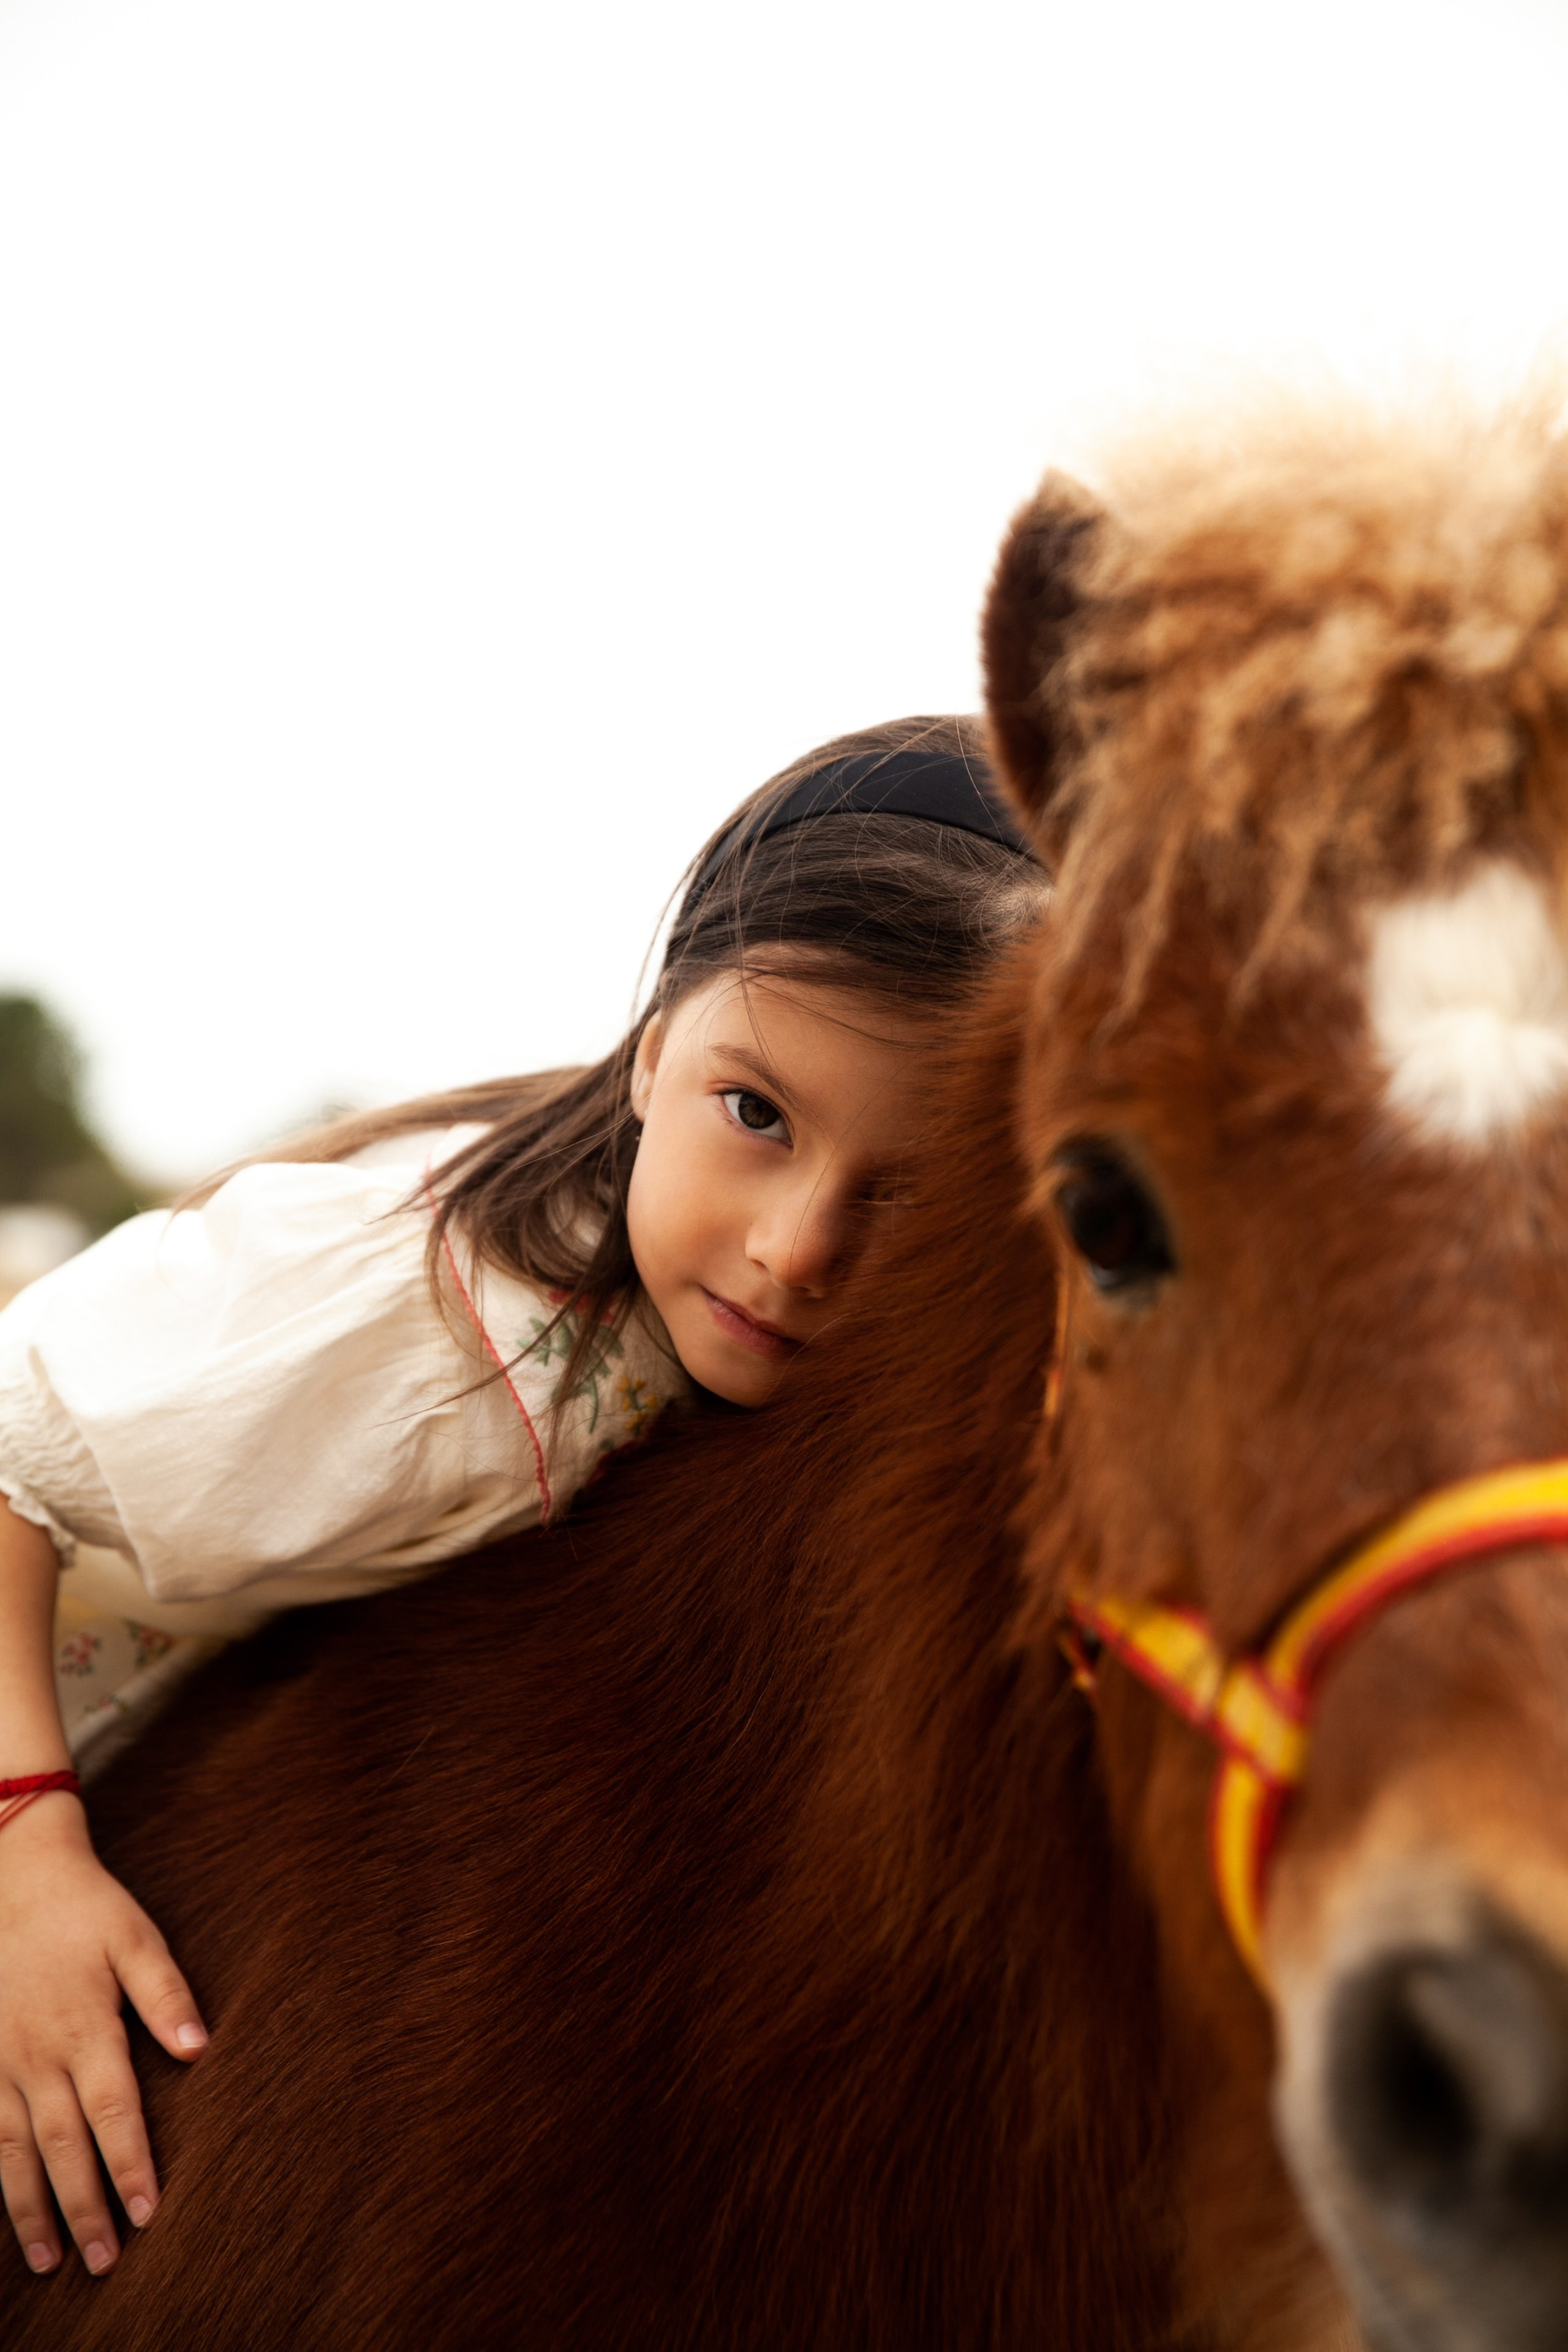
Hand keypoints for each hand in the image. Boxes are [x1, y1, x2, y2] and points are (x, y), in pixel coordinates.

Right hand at [0, 1793, 206, 2275]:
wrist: (15, 1879)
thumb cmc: (86, 1911)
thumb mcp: (136, 1938)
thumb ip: (167, 1995)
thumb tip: (201, 2050)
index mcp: (86, 2030)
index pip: (113, 2114)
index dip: (131, 2167)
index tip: (149, 2214)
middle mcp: (39, 2058)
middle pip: (63, 2147)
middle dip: (85, 2208)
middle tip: (107, 2262)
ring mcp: (1, 2064)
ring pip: (14, 2153)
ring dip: (32, 2209)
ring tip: (50, 2260)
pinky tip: (5, 2211)